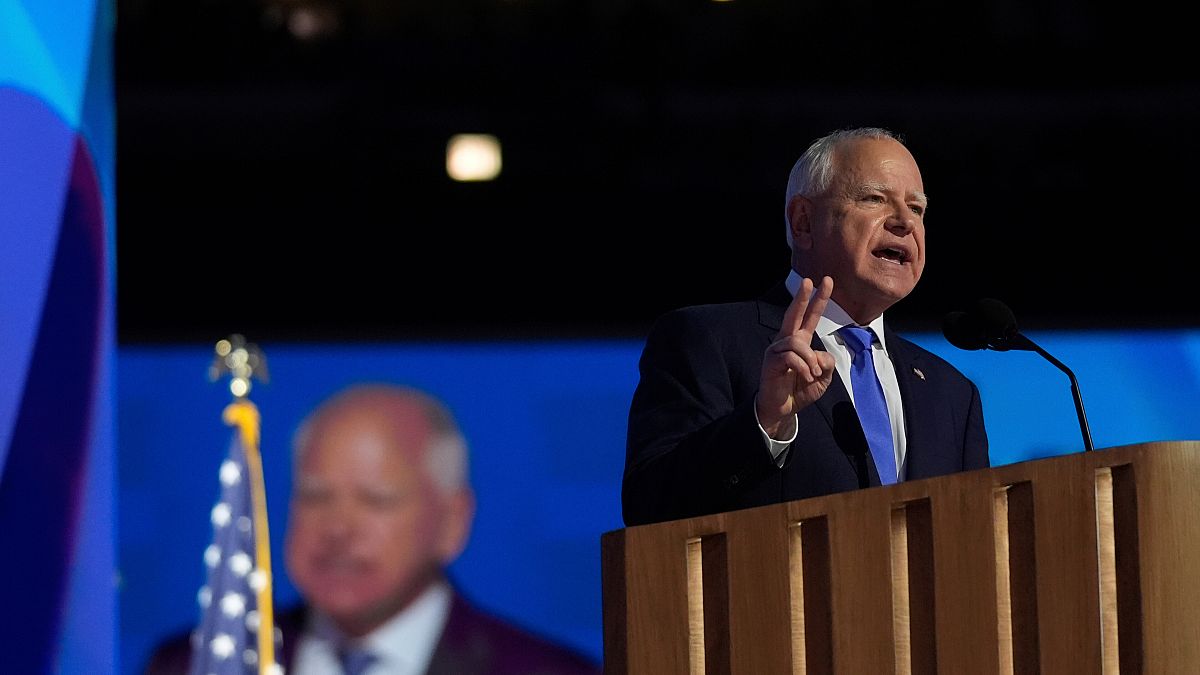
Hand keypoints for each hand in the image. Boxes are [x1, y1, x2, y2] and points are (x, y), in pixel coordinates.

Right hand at [757, 276, 835, 436]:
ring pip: (797, 341)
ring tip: (812, 375)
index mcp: (800, 341)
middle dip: (803, 297)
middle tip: (809, 281)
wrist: (783, 408)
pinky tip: (805, 378)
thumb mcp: (823, 377)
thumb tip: (819, 355)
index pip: (810, 316)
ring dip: (810, 360)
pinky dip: (803, 368)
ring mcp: (777, 349)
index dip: (818, 299)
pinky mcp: (771, 360)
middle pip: (794, 313)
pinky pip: (791, 356)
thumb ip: (826, 363)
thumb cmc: (800, 390)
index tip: (826, 281)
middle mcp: (787, 341)